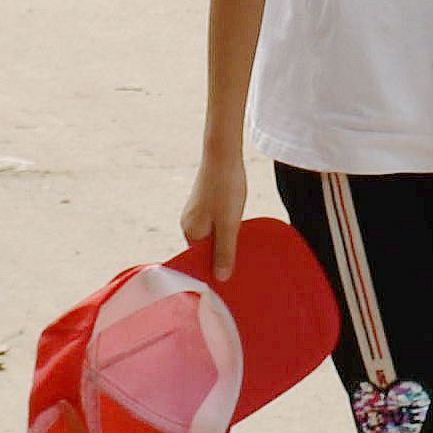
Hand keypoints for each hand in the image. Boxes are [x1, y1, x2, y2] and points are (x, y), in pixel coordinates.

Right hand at [180, 145, 249, 271]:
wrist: (223, 153)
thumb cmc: (226, 189)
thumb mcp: (229, 225)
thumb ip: (225, 252)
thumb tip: (221, 279)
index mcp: (191, 233)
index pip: (201, 261)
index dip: (217, 268)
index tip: (234, 275)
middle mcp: (189, 224)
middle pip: (206, 249)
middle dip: (223, 254)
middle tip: (243, 258)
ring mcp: (195, 212)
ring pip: (212, 235)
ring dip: (226, 239)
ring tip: (243, 240)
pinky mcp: (204, 202)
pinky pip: (214, 222)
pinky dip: (226, 226)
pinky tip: (239, 222)